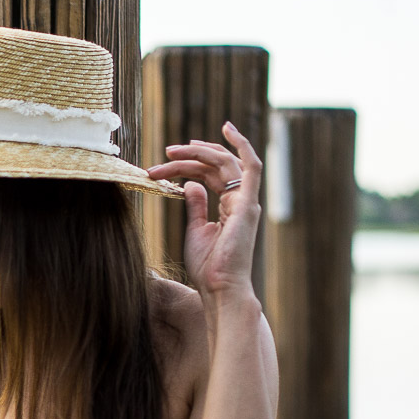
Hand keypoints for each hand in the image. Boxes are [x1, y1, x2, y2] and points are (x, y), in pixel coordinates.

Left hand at [146, 122, 261, 300]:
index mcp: (231, 207)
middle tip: (166, 153)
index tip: (168, 160)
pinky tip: (228, 129)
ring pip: (225, 163)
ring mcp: (246, 201)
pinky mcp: (247, 204)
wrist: (219, 288)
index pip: (212, 176)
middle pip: (216, 167)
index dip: (192, 164)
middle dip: (190, 157)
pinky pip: (251, 166)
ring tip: (172, 151)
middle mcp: (241, 201)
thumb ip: (196, 205)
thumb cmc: (208, 267)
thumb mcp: (196, 231)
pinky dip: (242, 145)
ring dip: (198, 153)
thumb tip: (190, 185)